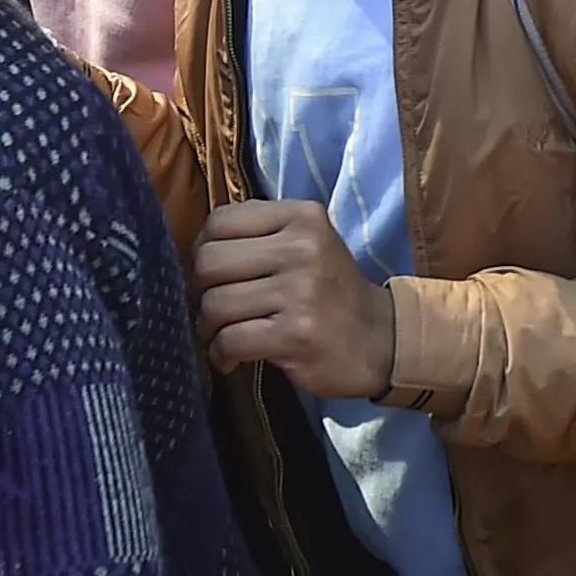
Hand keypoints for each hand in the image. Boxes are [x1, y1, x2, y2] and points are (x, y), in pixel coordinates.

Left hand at [193, 200, 398, 399]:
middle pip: (209, 263)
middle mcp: (302, 247)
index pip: (219, 222)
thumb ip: (260, 235)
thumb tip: (194, 252)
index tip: (215, 277)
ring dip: (208, 329)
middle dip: (200, 292)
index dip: (202, 251)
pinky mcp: (295, 334)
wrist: (381, 340)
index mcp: (302, 216)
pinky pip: (229, 340)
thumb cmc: (331, 291)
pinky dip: (220, 355)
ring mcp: (300, 291)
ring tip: (225, 335)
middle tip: (215, 310)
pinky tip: (232, 359)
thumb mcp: (308, 243)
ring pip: (214, 304)